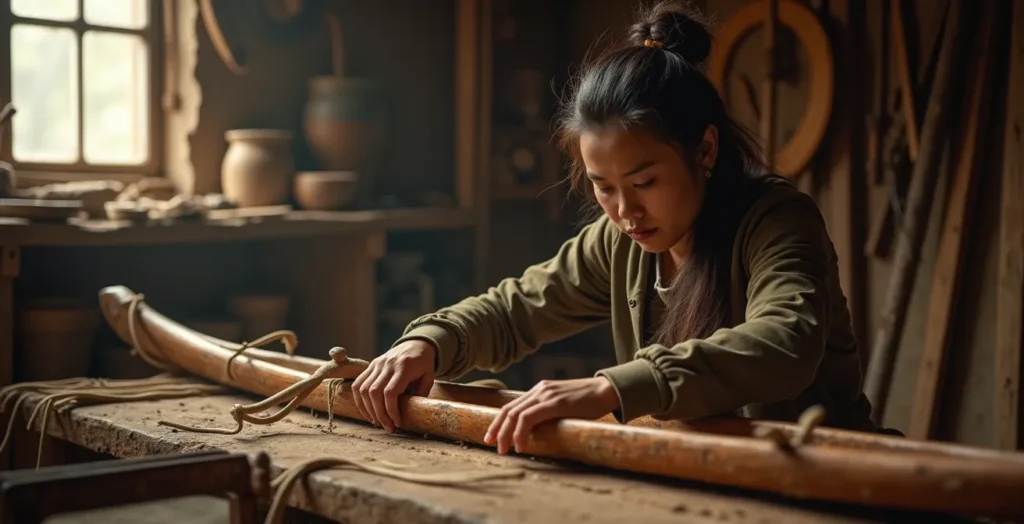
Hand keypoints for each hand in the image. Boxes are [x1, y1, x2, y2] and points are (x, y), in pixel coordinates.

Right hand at [351, 339, 435, 431]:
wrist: (416, 343)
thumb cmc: (423, 364)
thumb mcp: (429, 377)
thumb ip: (421, 394)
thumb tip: (411, 414)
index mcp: (404, 367)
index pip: (391, 392)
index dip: (391, 411)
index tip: (398, 423)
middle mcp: (387, 364)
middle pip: (375, 393)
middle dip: (380, 414)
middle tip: (388, 427)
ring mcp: (376, 364)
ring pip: (363, 390)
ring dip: (368, 410)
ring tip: (378, 422)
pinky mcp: (370, 366)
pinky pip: (358, 384)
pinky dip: (360, 401)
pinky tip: (368, 412)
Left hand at [484, 377, 619, 453]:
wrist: (606, 390)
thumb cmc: (588, 402)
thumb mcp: (562, 405)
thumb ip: (548, 413)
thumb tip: (537, 431)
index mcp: (539, 390)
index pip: (511, 406)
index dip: (498, 422)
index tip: (491, 436)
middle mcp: (539, 390)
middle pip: (509, 410)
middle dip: (497, 429)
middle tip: (491, 445)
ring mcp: (546, 395)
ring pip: (516, 414)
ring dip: (507, 434)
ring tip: (505, 449)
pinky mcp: (554, 402)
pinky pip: (530, 418)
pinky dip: (521, 432)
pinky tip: (521, 445)